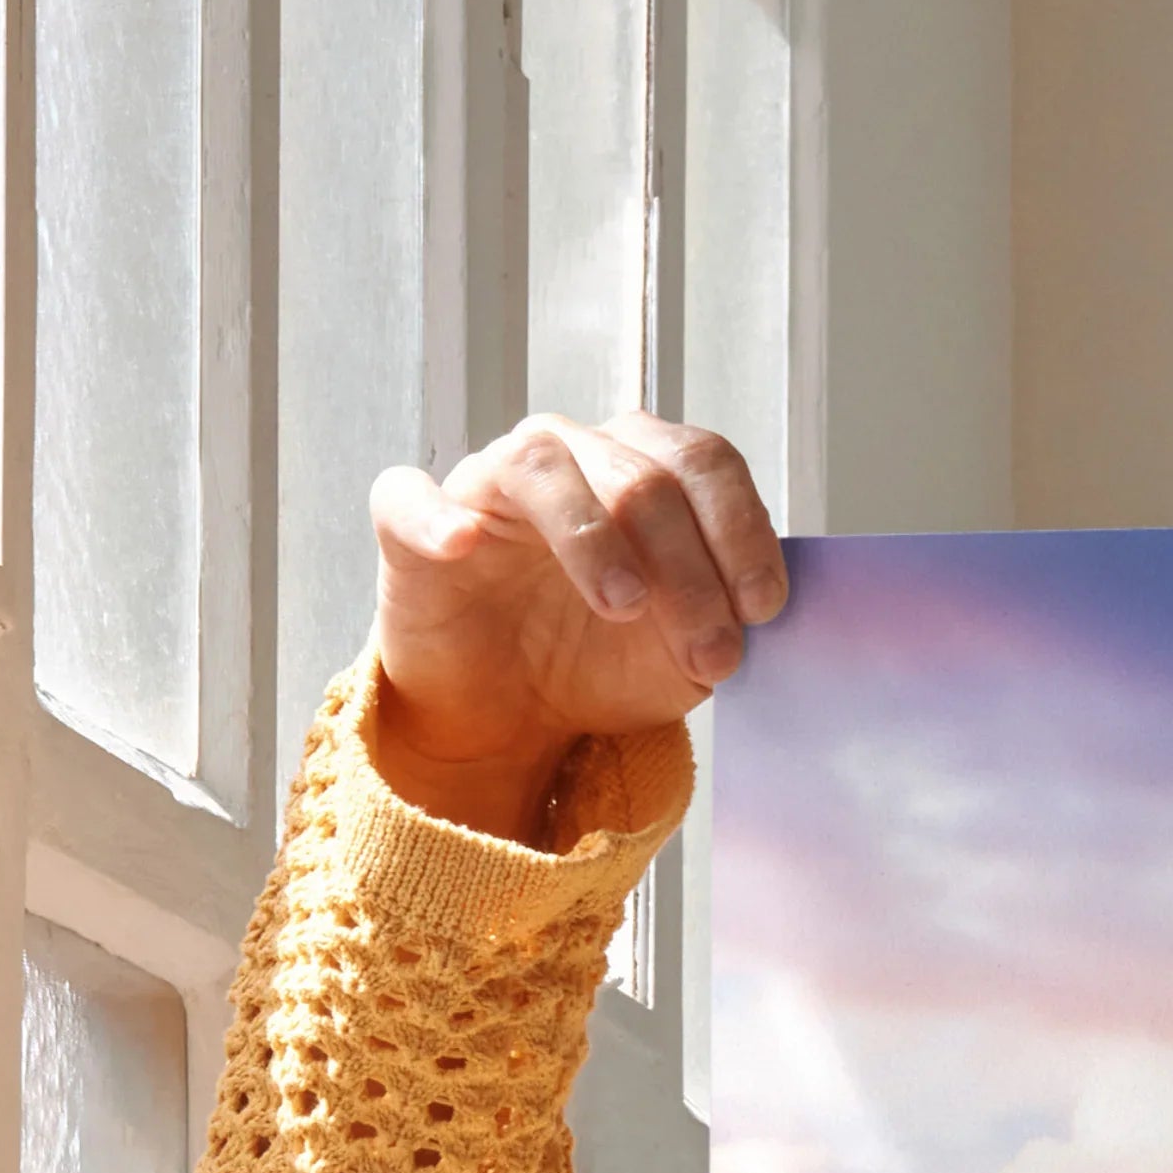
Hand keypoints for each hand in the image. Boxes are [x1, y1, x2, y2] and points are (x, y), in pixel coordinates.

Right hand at [365, 414, 785, 842]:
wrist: (512, 715)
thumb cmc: (599, 663)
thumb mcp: (684, 655)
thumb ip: (724, 621)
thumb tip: (756, 611)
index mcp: (645, 470)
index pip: (704, 463)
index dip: (741, 530)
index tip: (763, 609)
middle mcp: (572, 457)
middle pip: (641, 475)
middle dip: (688, 570)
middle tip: (709, 652)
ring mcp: (490, 483)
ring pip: (543, 467)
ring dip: (593, 538)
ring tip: (624, 607)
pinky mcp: (412, 524)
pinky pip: (410, 497)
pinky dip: (436, 516)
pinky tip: (463, 545)